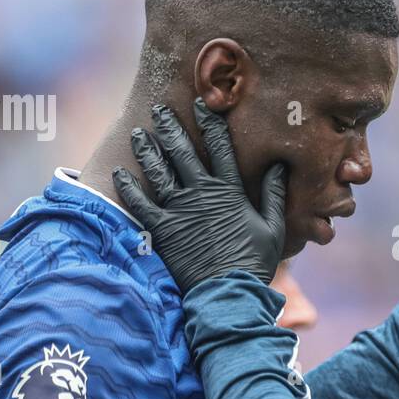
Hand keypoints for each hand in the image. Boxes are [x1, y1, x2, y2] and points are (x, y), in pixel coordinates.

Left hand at [113, 99, 287, 290]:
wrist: (228, 293)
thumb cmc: (253, 263)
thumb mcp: (273, 227)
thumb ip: (273, 195)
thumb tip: (278, 166)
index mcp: (229, 191)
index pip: (220, 148)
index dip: (210, 124)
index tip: (201, 105)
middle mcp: (201, 194)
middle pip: (183, 151)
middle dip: (170, 127)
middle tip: (159, 109)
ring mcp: (179, 210)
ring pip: (158, 171)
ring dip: (147, 150)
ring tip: (139, 134)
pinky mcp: (162, 229)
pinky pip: (139, 203)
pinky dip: (128, 187)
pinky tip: (120, 173)